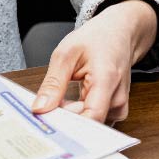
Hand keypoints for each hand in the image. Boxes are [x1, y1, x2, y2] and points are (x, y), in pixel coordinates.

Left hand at [30, 0, 155, 123]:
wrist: (119, 33)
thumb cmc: (97, 39)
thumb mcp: (66, 53)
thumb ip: (53, 83)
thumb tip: (40, 108)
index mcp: (107, 80)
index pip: (91, 117)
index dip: (67, 125)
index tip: (46, 121)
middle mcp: (117, 98)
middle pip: (87, 124)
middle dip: (63, 118)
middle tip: (44, 107)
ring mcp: (119, 106)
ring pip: (89, 124)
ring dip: (71, 116)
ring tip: (60, 99)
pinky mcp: (115, 110)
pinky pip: (93, 120)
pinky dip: (78, 114)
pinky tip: (70, 103)